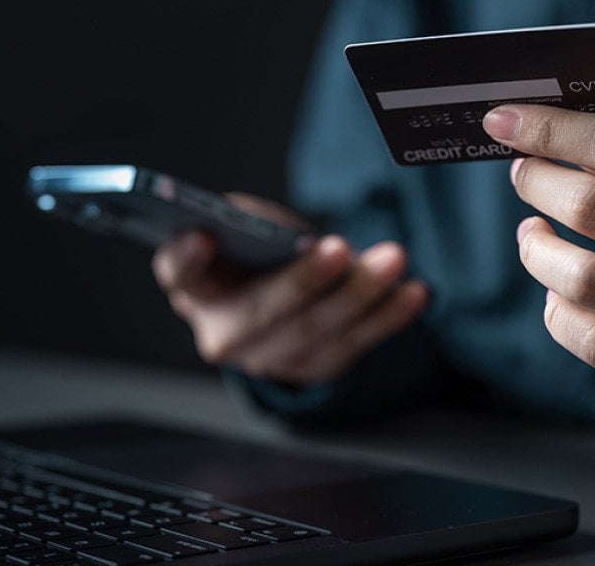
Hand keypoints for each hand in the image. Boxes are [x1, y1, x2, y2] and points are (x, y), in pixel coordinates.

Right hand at [151, 193, 427, 384]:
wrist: (280, 297)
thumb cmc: (258, 251)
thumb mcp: (246, 226)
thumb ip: (253, 225)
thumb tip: (292, 242)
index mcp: (194, 288)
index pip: (179, 274)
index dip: (184, 259)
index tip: (200, 236)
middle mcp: (222, 335)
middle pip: (261, 313)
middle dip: (303, 281)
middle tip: (337, 249)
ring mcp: (270, 359)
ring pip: (315, 332)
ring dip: (359, 296)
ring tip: (392, 260)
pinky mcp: (314, 368)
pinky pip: (353, 344)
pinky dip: (387, 318)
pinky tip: (414, 293)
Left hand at [482, 106, 594, 430]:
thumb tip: (531, 130)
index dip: (554, 130)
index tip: (501, 119)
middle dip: (538, 183)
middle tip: (522, 174)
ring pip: (584, 280)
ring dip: (536, 251)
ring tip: (532, 234)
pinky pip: (591, 340)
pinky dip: (556, 311)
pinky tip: (557, 290)